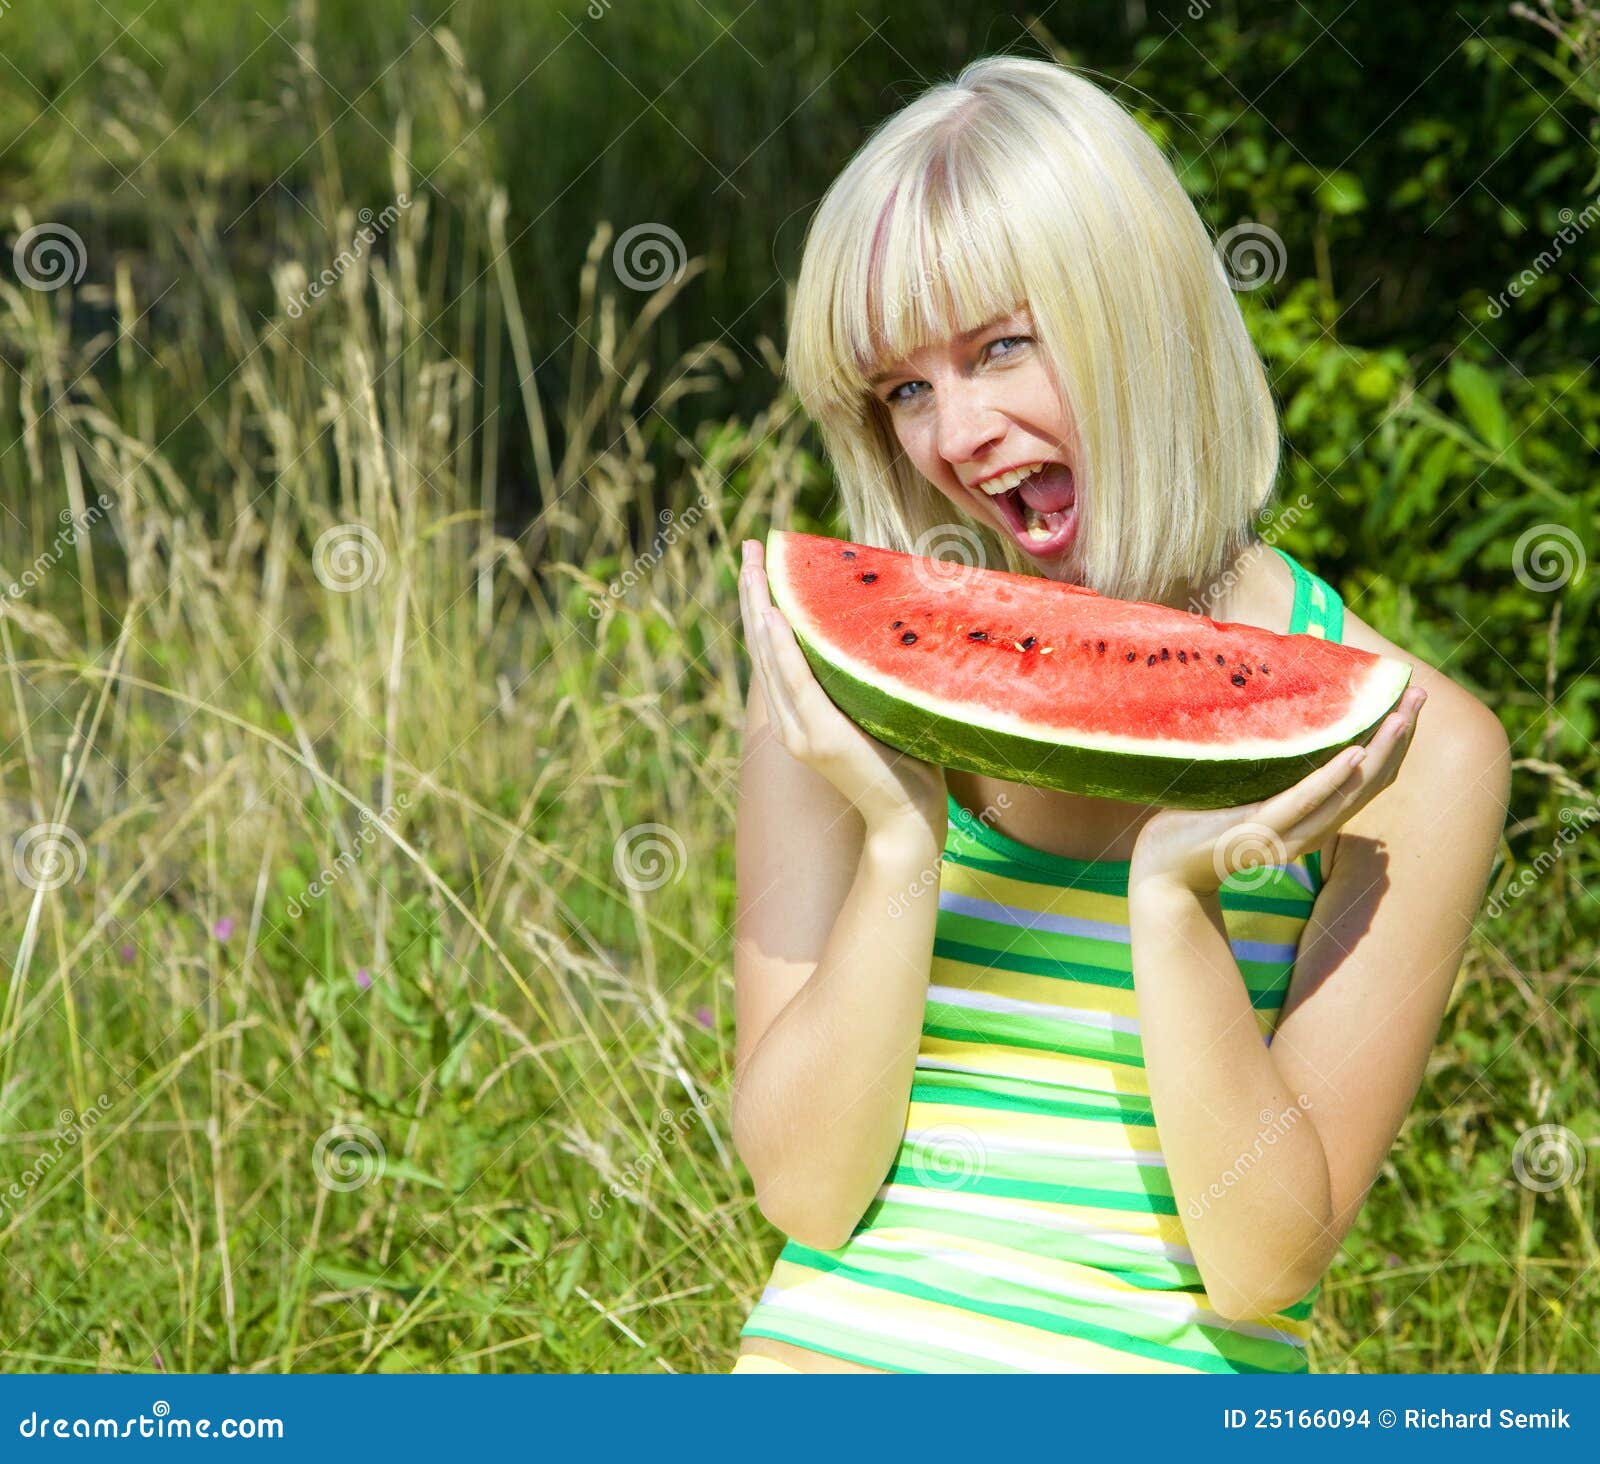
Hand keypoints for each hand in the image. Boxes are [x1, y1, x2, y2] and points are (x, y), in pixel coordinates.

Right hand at [739, 538, 947, 839]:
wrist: (908, 821)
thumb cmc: (908, 767)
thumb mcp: (880, 712)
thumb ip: (869, 679)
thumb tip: (882, 629)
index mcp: (801, 716)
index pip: (775, 652)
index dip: (763, 606)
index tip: (761, 564)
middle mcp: (792, 722)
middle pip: (763, 646)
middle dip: (754, 594)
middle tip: (748, 547)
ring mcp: (802, 731)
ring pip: (772, 657)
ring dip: (760, 608)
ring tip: (752, 566)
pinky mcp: (820, 737)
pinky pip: (797, 682)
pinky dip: (782, 648)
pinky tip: (772, 616)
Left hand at [1129, 685, 1428, 895]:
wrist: (1162, 872)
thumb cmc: (1199, 825)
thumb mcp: (1244, 792)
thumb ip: (1270, 770)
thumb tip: (1284, 721)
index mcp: (1308, 821)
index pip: (1365, 781)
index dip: (1393, 746)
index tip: (1410, 704)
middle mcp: (1307, 831)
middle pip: (1367, 783)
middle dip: (1397, 739)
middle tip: (1419, 696)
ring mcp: (1284, 834)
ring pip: (1344, 793)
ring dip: (1376, 753)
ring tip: (1400, 718)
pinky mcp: (1255, 831)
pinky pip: (1300, 802)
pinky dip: (1329, 780)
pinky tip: (1352, 754)